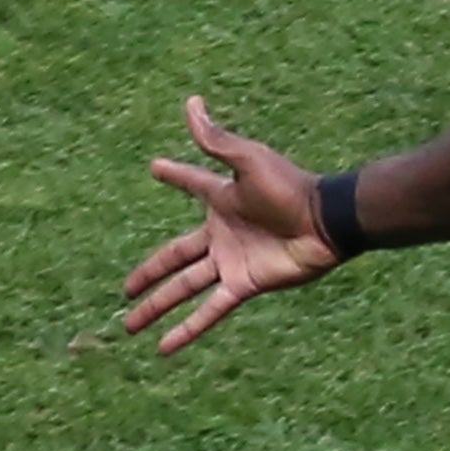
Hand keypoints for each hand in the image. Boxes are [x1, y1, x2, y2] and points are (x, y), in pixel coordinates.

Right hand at [121, 95, 342, 352]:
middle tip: (124, 289)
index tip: (156, 167)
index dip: (175, 175)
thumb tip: (192, 102)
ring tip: (129, 326)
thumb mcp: (247, 160)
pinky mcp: (244, 285)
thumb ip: (215, 140)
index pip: (189, 184)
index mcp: (220, 200)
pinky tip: (165, 348)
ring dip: (156, 307)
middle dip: (148, 274)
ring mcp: (230, 263)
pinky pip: (209, 311)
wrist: (326, 222)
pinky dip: (188, 329)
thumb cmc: (291, 188)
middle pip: (173, 258)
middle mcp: (221, 236)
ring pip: (183, 289)